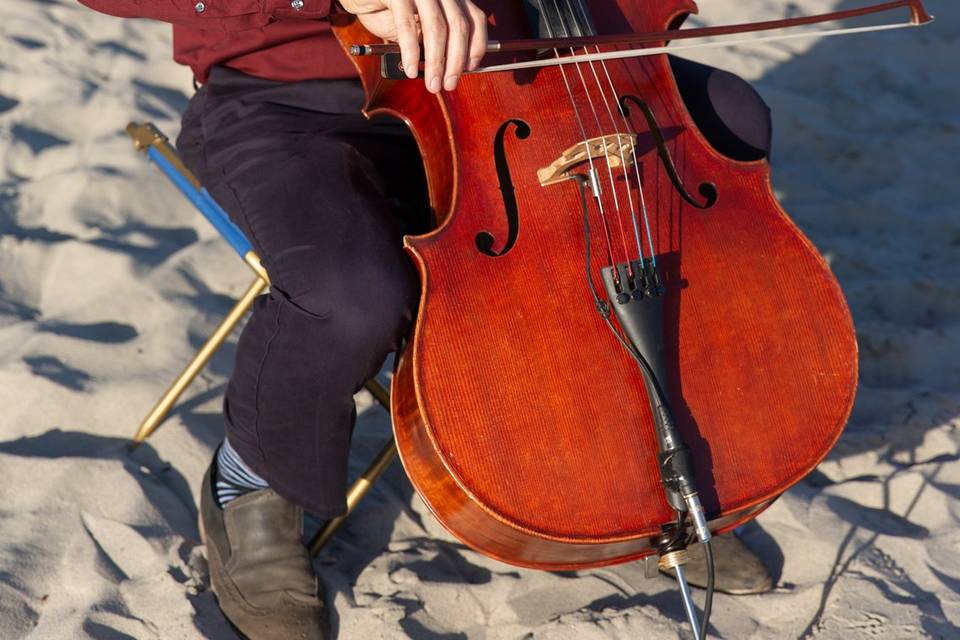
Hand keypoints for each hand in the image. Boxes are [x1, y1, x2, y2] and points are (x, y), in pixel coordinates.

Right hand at [338, 0, 486, 92]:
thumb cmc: (389, 11)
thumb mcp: (419, 27)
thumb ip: (436, 40)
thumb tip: (453, 68)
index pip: (475, 18)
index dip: (477, 45)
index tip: (471, 68)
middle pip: (459, 26)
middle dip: (456, 61)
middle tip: (449, 85)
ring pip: (437, 28)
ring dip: (436, 62)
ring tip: (433, 84)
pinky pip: (407, 26)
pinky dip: (411, 52)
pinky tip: (411, 70)